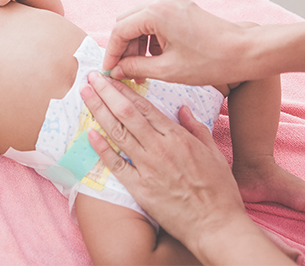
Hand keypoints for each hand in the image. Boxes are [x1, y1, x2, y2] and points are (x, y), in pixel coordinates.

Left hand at [80, 72, 249, 255]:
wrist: (216, 226)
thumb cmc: (219, 190)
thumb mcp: (214, 153)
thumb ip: (196, 128)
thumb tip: (182, 109)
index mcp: (177, 137)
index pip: (144, 106)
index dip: (124, 90)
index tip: (111, 78)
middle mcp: (159, 148)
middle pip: (126, 113)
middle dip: (106, 93)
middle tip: (90, 78)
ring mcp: (147, 168)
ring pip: (117, 133)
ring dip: (99, 111)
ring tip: (85, 95)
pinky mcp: (139, 188)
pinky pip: (116, 165)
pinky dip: (102, 148)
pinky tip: (89, 133)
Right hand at [103, 0, 252, 85]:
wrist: (245, 51)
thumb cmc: (210, 61)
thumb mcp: (167, 70)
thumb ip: (135, 68)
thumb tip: (116, 71)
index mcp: (156, 12)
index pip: (119, 31)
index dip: (112, 53)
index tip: (109, 71)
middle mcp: (161, 0)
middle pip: (126, 23)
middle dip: (123, 48)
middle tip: (124, 72)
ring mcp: (172, 1)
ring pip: (139, 22)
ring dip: (136, 45)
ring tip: (141, 71)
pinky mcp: (180, 6)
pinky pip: (154, 20)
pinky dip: (150, 39)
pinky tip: (155, 60)